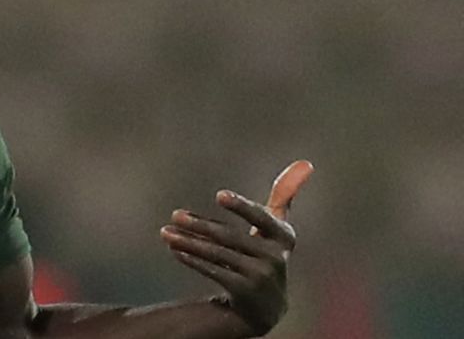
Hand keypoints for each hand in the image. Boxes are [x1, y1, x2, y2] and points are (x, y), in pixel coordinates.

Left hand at [160, 160, 313, 335]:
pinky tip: (175, 249)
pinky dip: (192, 259)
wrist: (267, 307)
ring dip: (189, 242)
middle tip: (175, 215)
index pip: (262, 218)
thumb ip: (284, 196)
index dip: (242, 207)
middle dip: (200, 225)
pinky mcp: (244, 293)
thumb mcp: (277, 228)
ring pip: (218, 254)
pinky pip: (214, 271)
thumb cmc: (267, 255)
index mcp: (284, 237)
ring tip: (165, 232)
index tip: (219, 195)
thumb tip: (305, 162)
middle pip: (230, 237)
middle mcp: (275, 258)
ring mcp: (260, 277)